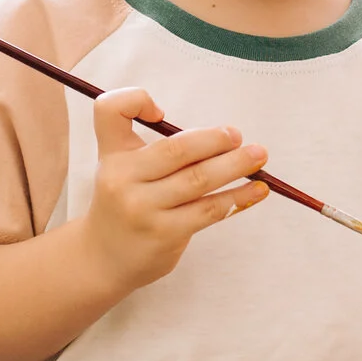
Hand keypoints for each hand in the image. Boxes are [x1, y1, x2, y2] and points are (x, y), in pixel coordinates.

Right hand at [78, 87, 269, 292]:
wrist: (102, 259)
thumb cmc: (123, 204)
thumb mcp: (121, 169)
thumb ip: (152, 148)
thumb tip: (216, 138)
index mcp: (112, 155)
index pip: (111, 110)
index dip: (136, 100)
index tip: (161, 114)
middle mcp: (122, 178)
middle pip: (176, 149)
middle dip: (214, 140)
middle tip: (236, 135)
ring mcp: (143, 208)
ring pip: (199, 179)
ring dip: (235, 165)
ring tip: (259, 156)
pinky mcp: (165, 233)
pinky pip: (209, 210)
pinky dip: (238, 197)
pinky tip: (257, 190)